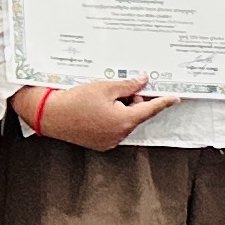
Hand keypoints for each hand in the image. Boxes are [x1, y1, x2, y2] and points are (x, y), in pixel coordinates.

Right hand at [25, 77, 175, 151]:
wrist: (49, 114)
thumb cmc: (75, 100)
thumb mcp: (105, 87)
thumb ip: (128, 85)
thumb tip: (143, 81)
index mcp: (124, 121)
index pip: (150, 109)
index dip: (163, 102)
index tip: (175, 98)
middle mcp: (119, 135)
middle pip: (136, 114)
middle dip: (131, 101)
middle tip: (115, 90)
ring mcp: (109, 141)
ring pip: (124, 121)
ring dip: (119, 109)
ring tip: (100, 100)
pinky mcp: (99, 143)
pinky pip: (113, 128)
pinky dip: (110, 118)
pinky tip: (95, 110)